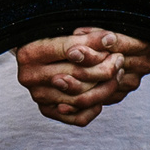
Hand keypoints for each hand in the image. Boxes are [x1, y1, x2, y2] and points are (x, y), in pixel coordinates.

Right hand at [14, 28, 149, 127]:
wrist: (33, 58)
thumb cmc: (48, 39)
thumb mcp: (62, 31)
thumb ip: (85, 37)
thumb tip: (110, 40)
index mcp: (30, 52)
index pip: (70, 51)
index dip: (95, 46)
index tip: (112, 40)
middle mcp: (30, 76)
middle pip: (77, 76)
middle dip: (105, 67)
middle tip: (119, 59)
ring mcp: (39, 96)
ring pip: (81, 99)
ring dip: (106, 87)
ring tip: (117, 74)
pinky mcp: (47, 110)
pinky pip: (78, 117)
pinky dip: (95, 107)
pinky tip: (103, 94)